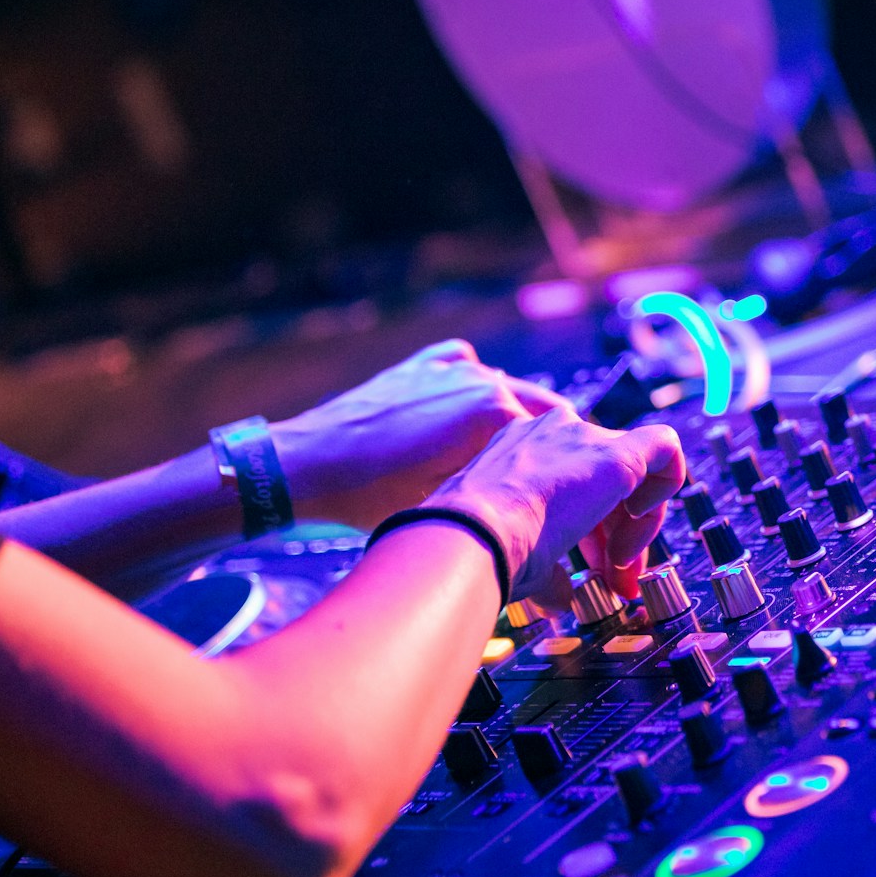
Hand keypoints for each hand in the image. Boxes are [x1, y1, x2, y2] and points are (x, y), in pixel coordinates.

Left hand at [271, 340, 569, 529]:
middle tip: (549, 469)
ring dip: (512, 413)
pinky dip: (474, 386)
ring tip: (509, 448)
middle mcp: (480, 378)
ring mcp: (448, 369)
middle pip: (536, 406)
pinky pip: (464, 367)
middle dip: (547, 436)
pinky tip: (467, 409)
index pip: (554, 436)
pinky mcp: (420, 367)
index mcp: (494, 412)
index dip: (563, 463)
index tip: (570, 483)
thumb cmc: (372, 496)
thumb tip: (529, 509)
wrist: (305, 466)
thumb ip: (499, 492)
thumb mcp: (446, 504)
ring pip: (501, 388)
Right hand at [422, 406, 684, 610]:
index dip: (593, 533)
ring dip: (636, 530)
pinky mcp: (616, 454)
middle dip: (619, 536)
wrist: (470, 536)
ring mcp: (582, 438)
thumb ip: (549, 571)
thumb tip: (563, 598)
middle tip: (616, 581)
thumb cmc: (478, 549)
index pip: (574, 487)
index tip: (594, 571)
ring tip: (619, 574)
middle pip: (607, 482)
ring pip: (636, 472)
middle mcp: (552, 435)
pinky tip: (640, 529)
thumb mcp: (517, 556)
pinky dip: (667, 486)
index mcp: (520, 453)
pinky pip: (666, 447)